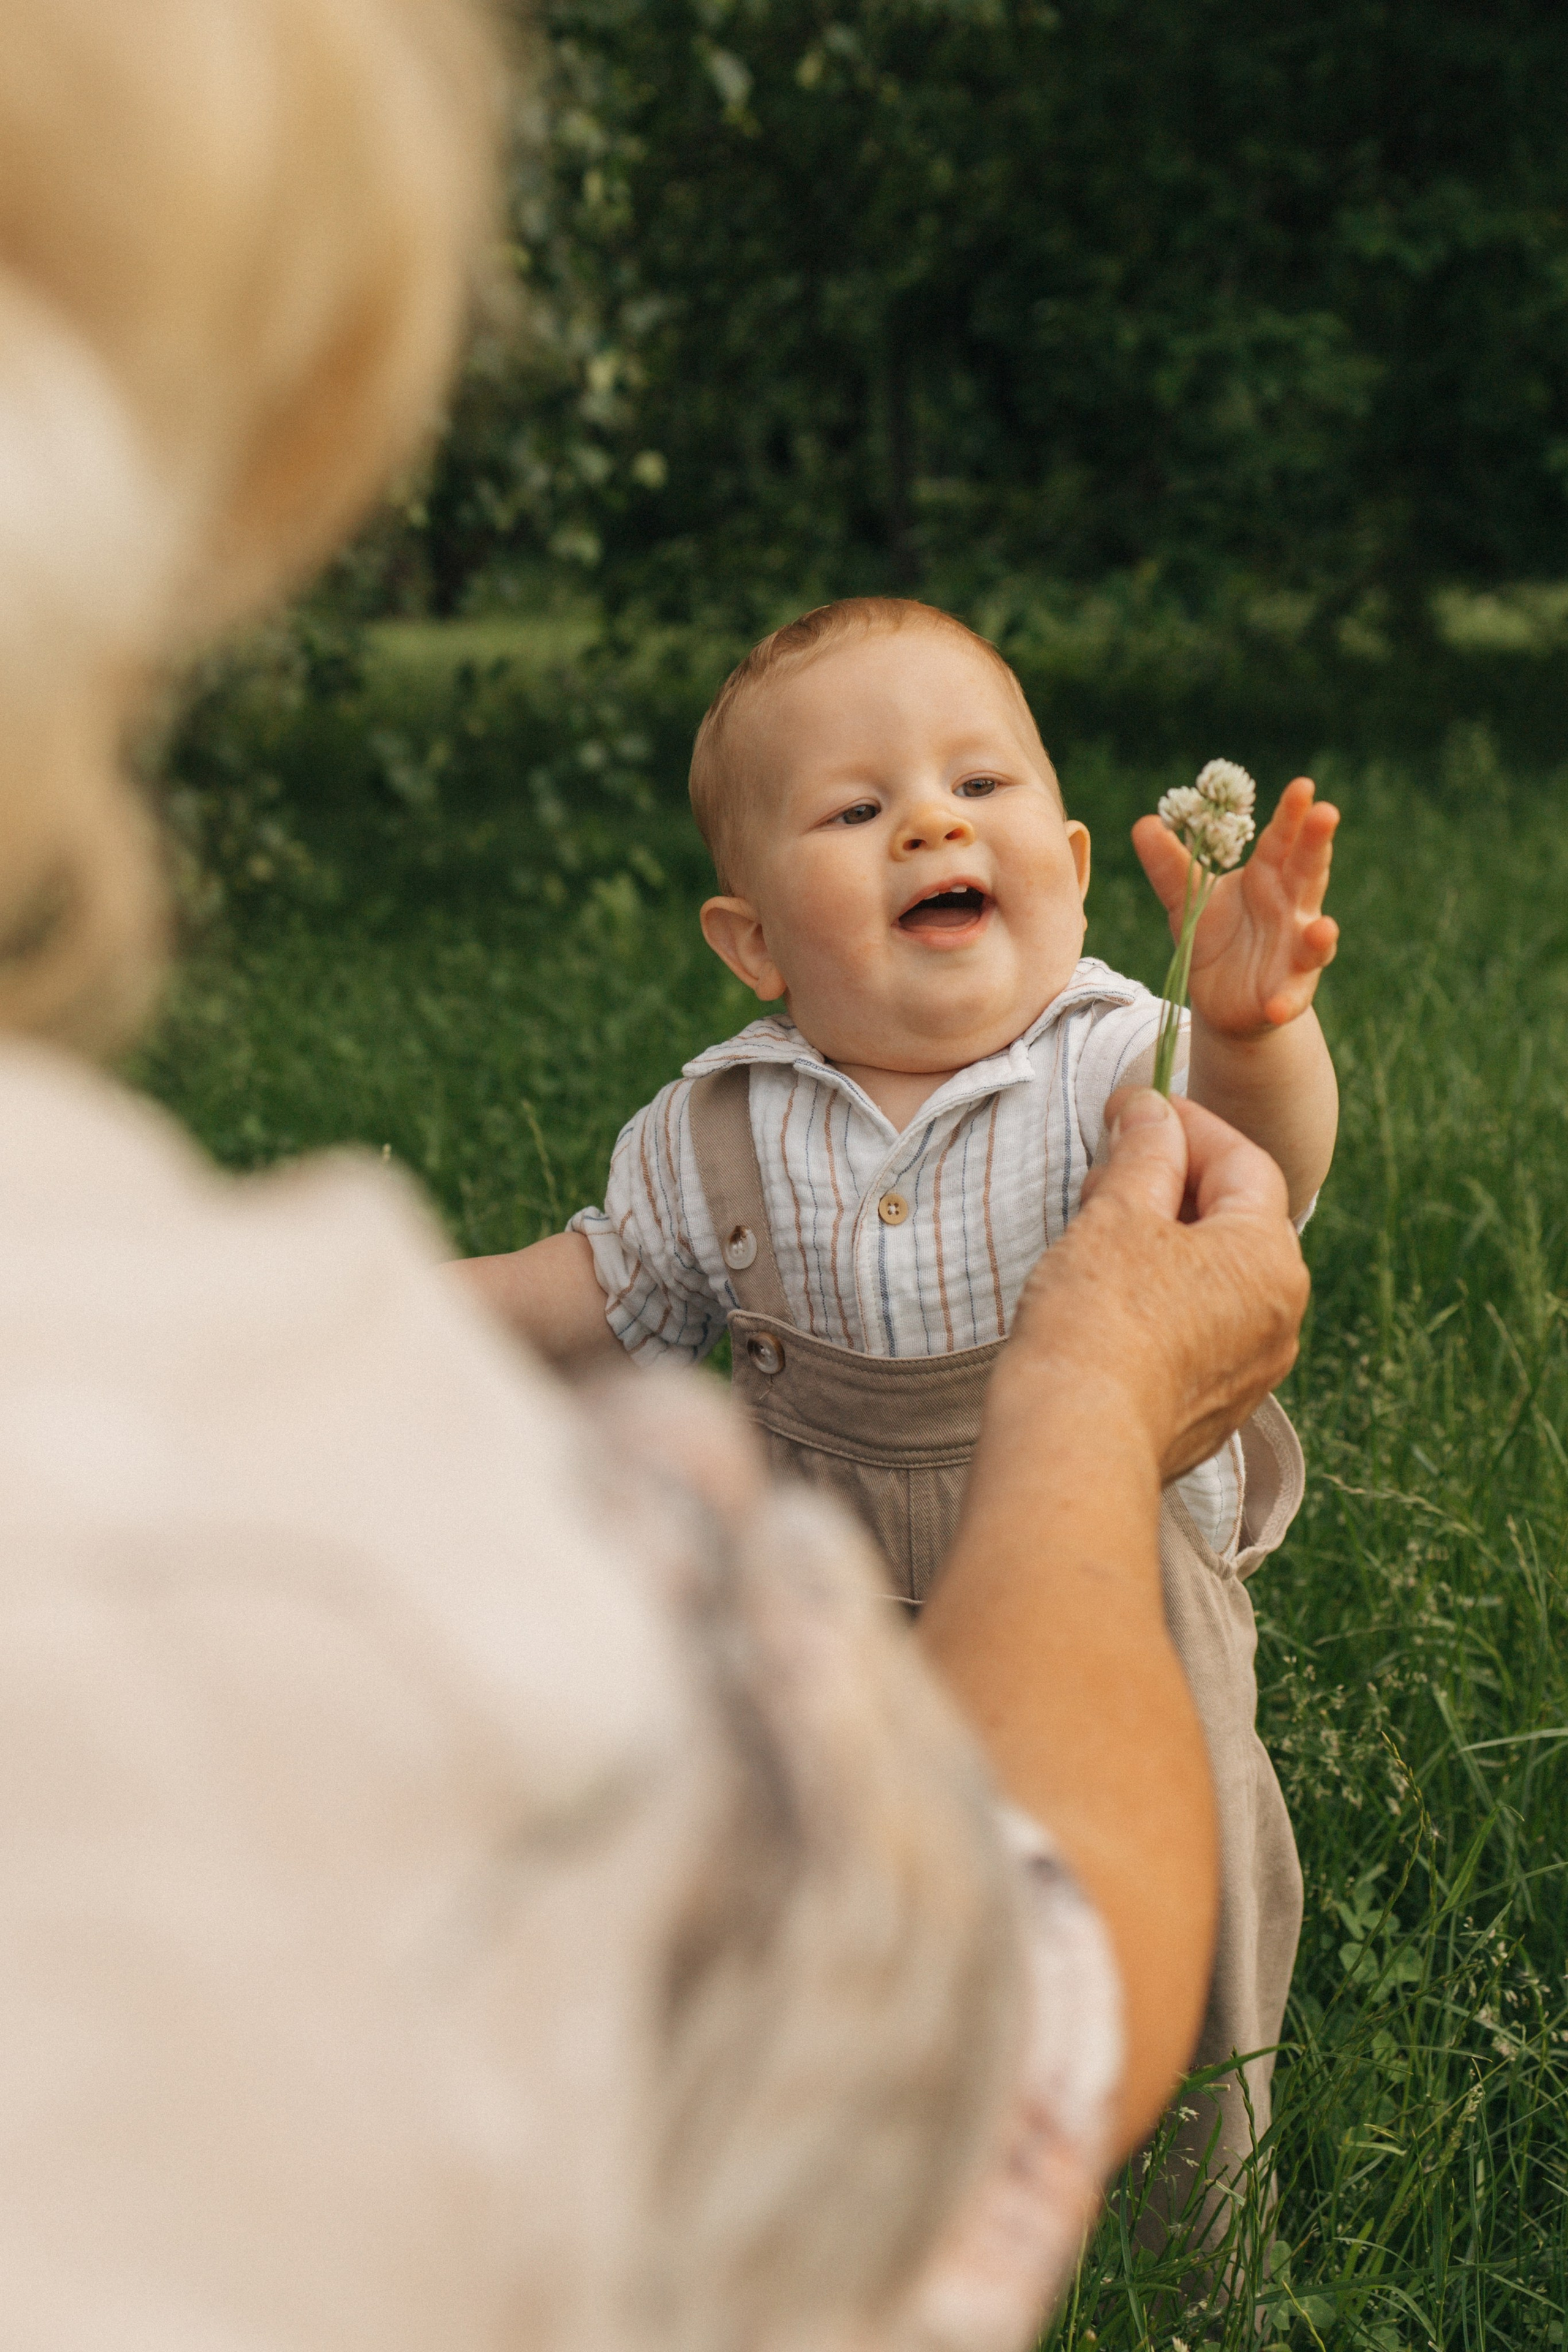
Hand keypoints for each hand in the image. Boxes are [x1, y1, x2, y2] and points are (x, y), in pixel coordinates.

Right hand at [1006, 1088, 1307, 1479]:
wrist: (1073, 1442)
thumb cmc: (1097, 1319)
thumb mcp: (1119, 1213)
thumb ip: (1145, 1152)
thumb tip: (1150, 1110)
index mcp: (1270, 1260)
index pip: (1244, 1162)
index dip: (1188, 1125)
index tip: (1134, 1110)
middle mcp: (1280, 1318)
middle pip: (1235, 1221)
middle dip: (1173, 1184)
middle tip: (1109, 1169)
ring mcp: (1250, 1372)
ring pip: (1215, 1279)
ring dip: (1165, 1242)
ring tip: (1100, 1230)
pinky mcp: (1212, 1410)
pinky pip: (1198, 1331)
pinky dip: (1161, 1299)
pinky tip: (1108, 1296)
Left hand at [1132, 775, 1338, 1037]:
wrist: (1220, 998)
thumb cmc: (1214, 937)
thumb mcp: (1186, 900)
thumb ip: (1170, 865)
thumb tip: (1144, 822)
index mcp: (1268, 878)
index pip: (1281, 841)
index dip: (1292, 815)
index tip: (1303, 785)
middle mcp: (1291, 909)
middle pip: (1308, 874)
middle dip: (1317, 846)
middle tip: (1326, 813)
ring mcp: (1295, 952)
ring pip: (1314, 941)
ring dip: (1320, 936)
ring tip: (1323, 928)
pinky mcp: (1286, 993)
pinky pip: (1290, 998)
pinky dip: (1286, 1002)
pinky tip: (1277, 1008)